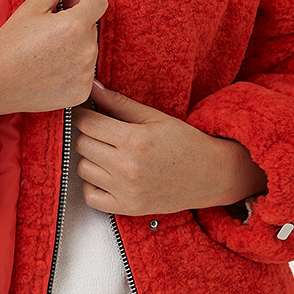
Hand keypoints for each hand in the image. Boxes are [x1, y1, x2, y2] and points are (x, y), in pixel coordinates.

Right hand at [0, 0, 108, 121]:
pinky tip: (51, 71)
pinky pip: (86, 74)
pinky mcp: (82, 92)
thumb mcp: (31, 6)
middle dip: (76, 25)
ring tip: (47, 54)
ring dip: (76, 48)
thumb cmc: (8, 45)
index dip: (82, 1)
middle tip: (48, 34)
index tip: (66, 8)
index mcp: (76, 24)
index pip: (99, 1)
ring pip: (90, 50)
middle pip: (93, 27)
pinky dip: (73, 72)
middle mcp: (86, 49)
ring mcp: (85, 73)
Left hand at [72, 80, 267, 215]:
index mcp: (135, 140)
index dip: (84, 114)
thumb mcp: (153, 117)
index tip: (88, 113)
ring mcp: (126, 190)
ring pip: (83, 169)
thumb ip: (119, 103)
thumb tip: (92, 87)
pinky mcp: (128, 207)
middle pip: (82, 145)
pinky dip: (92, 186)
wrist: (210, 175)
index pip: (88, 123)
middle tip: (102, 132)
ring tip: (107, 153)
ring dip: (90, 159)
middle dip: (88, 134)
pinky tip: (105, 176)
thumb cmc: (185, 143)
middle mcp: (128, 167)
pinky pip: (90, 197)